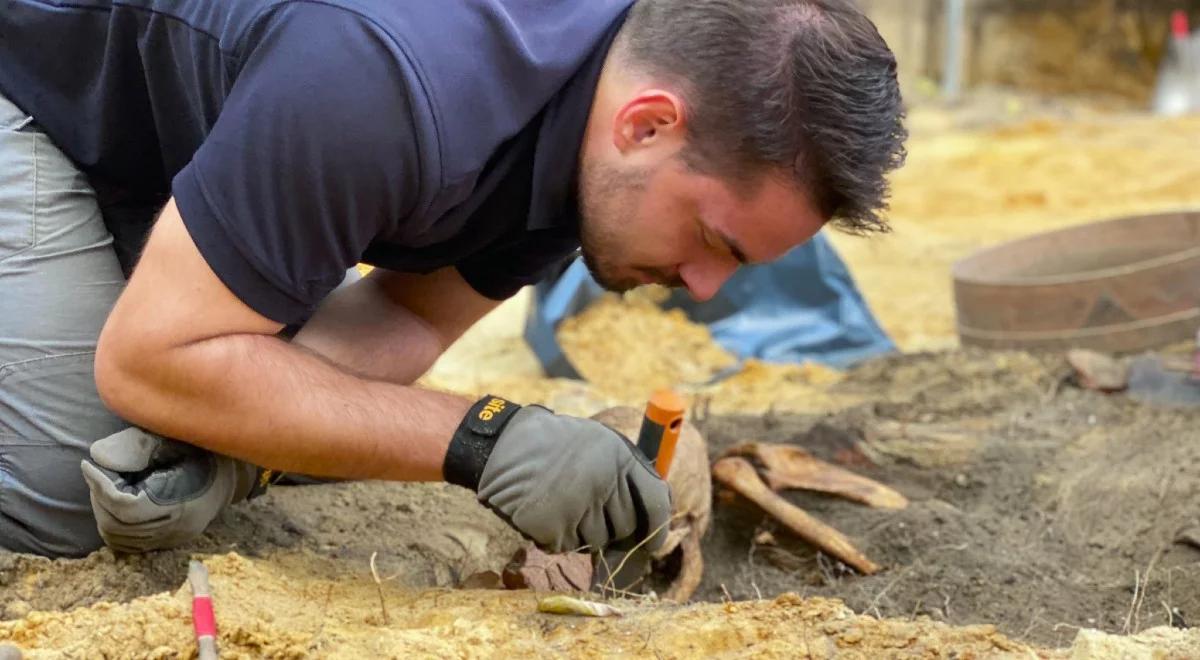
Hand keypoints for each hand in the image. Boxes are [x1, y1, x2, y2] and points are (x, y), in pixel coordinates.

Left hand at [80, 428, 271, 552]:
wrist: (233, 473)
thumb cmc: (204, 451)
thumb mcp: (177, 440)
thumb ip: (140, 445)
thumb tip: (98, 456)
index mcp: (182, 503)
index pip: (125, 507)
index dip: (100, 486)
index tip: (88, 465)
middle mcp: (177, 528)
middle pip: (117, 526)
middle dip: (98, 498)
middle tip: (98, 473)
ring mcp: (173, 539)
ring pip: (118, 538)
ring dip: (103, 512)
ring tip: (108, 486)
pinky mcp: (169, 542)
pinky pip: (128, 543)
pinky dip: (113, 524)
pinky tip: (117, 502)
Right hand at [443, 396, 671, 553]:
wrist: (504, 446)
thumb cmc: (555, 444)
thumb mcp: (600, 444)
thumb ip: (627, 473)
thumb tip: (653, 511)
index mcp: (620, 459)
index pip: (656, 503)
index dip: (658, 527)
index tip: (653, 542)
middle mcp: (604, 483)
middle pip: (626, 528)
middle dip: (613, 527)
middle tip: (588, 510)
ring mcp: (578, 507)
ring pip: (597, 541)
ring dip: (583, 531)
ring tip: (562, 503)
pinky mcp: (553, 527)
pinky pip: (567, 546)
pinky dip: (557, 536)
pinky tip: (546, 511)